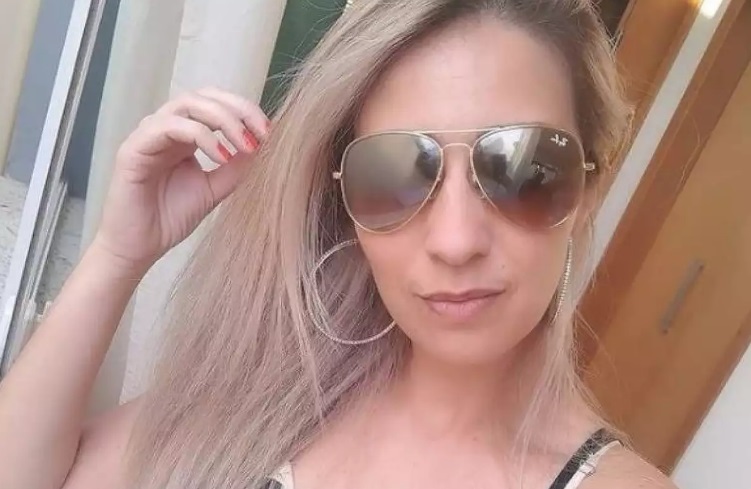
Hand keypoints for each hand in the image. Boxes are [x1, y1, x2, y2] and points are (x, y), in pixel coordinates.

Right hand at [93, 87, 268, 274]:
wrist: (139, 248)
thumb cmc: (171, 218)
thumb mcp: (215, 189)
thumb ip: (236, 168)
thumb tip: (263, 146)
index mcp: (185, 135)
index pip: (215, 103)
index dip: (244, 110)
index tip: (269, 131)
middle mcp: (166, 129)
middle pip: (203, 95)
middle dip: (238, 108)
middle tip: (262, 131)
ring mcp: (148, 135)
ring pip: (186, 104)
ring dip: (222, 119)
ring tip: (244, 145)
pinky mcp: (133, 148)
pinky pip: (167, 127)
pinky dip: (199, 135)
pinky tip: (220, 156)